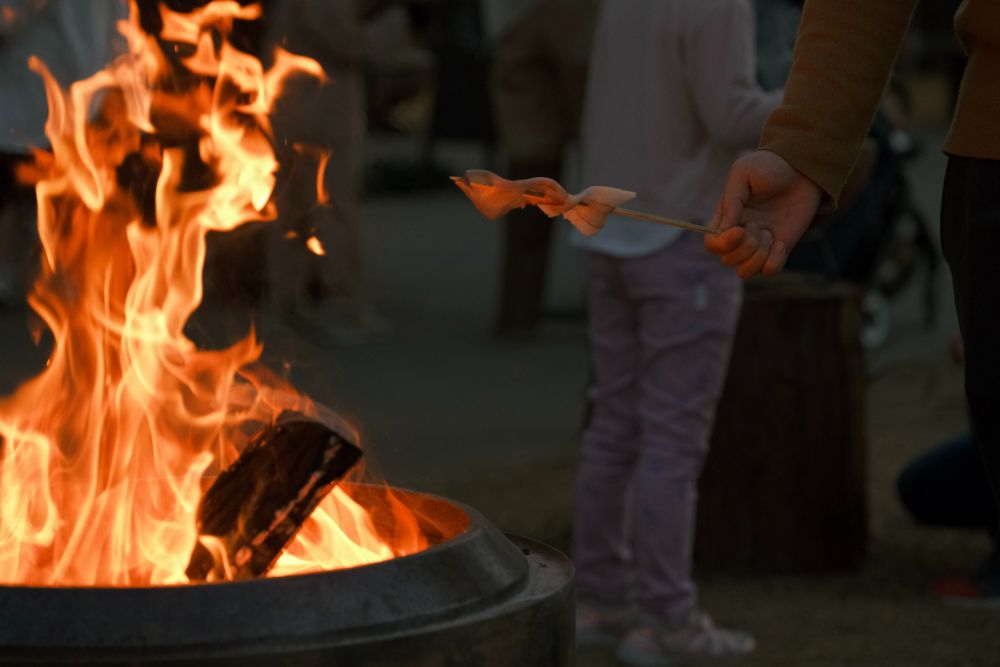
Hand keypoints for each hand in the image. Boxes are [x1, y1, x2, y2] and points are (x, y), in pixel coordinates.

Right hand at [704, 150, 823, 277]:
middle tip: (759, 225)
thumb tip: (725, 230)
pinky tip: (781, 242)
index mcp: (725, 218)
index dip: (722, 244)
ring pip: (744, 271)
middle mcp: (738, 235)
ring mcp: (758, 244)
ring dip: (758, 256)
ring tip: (770, 235)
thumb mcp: (744, 173)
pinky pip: (768, 271)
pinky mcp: (778, 249)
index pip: (711, 244)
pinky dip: (774, 261)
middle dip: (745, 246)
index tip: (740, 230)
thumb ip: (732, 200)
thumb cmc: (770, 167)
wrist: (803, 169)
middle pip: (728, 260)